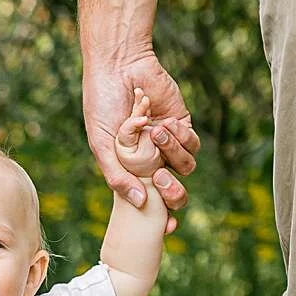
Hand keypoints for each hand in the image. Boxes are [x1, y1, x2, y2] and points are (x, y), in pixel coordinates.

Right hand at [84, 48, 198, 217]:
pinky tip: (164, 123)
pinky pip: (193, 144)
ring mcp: (169, 144)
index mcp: (131, 171)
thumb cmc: (102, 105)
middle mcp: (152, 161)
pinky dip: (182, 138)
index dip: (161, 218)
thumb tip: (139, 204)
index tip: (167, 229)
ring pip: (186, 168)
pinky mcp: (182, 125)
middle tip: (162, 181)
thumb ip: (118, 177)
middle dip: (175, 194)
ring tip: (155, 132)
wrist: (118, 67)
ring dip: (174, 154)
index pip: (151, 203)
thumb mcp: (102, 145)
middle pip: (176, 192)